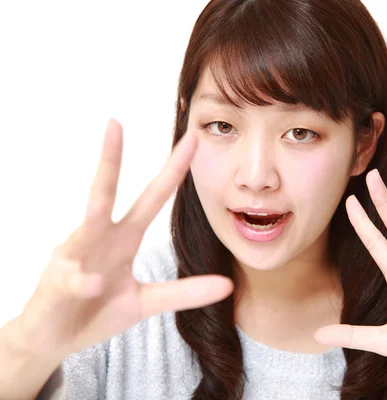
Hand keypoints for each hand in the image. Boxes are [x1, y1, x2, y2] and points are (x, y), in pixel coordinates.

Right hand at [5, 119, 232, 359]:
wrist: (56, 339)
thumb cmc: (98, 311)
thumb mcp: (146, 302)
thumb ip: (184, 292)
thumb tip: (228, 285)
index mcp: (124, 238)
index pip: (152, 197)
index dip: (174, 171)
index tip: (193, 140)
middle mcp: (99, 238)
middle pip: (106, 192)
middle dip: (110, 158)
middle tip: (114, 123)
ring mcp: (75, 257)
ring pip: (83, 224)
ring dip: (92, 210)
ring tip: (95, 203)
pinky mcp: (57, 282)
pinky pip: (72, 279)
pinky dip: (82, 281)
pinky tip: (91, 283)